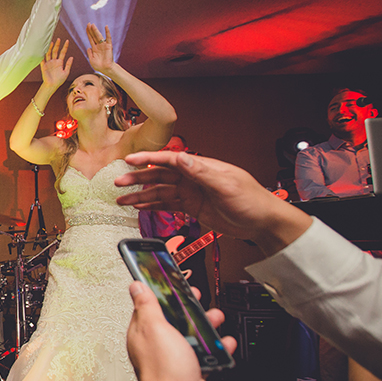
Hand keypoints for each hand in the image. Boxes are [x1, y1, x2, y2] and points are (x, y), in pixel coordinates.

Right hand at [40, 39, 72, 90]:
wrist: (52, 86)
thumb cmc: (59, 80)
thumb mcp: (66, 72)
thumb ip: (68, 65)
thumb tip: (71, 57)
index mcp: (60, 62)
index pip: (63, 52)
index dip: (65, 47)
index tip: (67, 41)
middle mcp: (54, 61)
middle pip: (55, 51)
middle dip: (57, 45)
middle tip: (59, 39)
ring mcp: (48, 63)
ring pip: (49, 53)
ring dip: (50, 48)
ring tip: (51, 42)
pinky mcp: (44, 66)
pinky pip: (42, 60)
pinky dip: (42, 55)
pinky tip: (42, 50)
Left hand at [85, 23, 113, 73]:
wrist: (106, 69)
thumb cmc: (99, 66)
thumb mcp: (91, 59)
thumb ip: (89, 53)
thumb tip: (88, 47)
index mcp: (94, 48)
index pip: (91, 39)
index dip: (88, 33)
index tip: (86, 27)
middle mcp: (99, 45)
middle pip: (94, 36)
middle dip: (91, 30)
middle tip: (88, 23)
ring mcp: (104, 45)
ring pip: (99, 36)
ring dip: (96, 30)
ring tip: (92, 25)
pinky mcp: (109, 46)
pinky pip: (108, 38)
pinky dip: (107, 32)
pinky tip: (106, 27)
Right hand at [114, 151, 312, 255]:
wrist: (263, 223)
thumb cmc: (252, 200)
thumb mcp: (227, 184)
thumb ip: (201, 172)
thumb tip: (181, 157)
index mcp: (202, 167)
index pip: (170, 159)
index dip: (149, 159)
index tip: (131, 160)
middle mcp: (193, 178)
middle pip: (159, 176)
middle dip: (138, 178)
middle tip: (118, 182)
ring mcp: (191, 193)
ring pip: (160, 192)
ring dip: (140, 195)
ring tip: (121, 199)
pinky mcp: (191, 207)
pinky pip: (166, 206)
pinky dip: (152, 207)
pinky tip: (138, 207)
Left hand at [126, 282, 235, 380]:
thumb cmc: (164, 370)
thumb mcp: (154, 328)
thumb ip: (147, 306)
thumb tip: (136, 286)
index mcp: (143, 333)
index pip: (149, 307)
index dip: (161, 294)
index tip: (173, 283)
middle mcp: (157, 346)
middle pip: (173, 320)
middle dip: (187, 307)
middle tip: (197, 298)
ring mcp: (175, 359)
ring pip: (191, 336)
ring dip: (205, 325)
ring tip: (215, 317)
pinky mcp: (192, 371)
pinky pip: (206, 355)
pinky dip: (217, 347)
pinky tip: (224, 342)